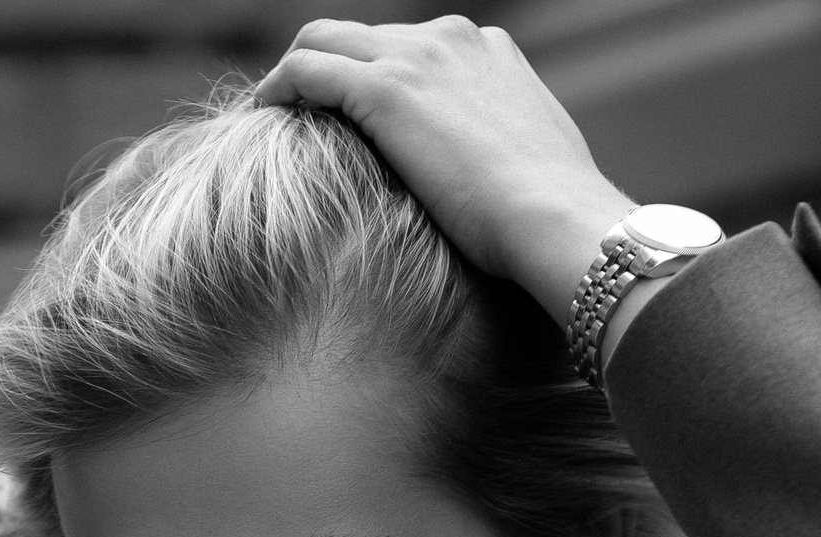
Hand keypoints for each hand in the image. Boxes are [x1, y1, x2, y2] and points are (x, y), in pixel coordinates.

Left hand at [255, 18, 628, 327]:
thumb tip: (496, 183)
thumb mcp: (532, 166)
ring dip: (294, 72)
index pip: (413, 47)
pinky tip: (264, 114)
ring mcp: (416, 58)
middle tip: (300, 109)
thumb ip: (503, 153)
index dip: (377, 76)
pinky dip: (279, 86)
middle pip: (364, 35)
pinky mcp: (385, 90)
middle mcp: (450, 38)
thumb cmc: (551, 216)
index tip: (357, 115)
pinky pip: (308, 68)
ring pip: (325, 38)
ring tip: (275, 113)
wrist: (556, 216)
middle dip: (328, 65)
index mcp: (487, 49)